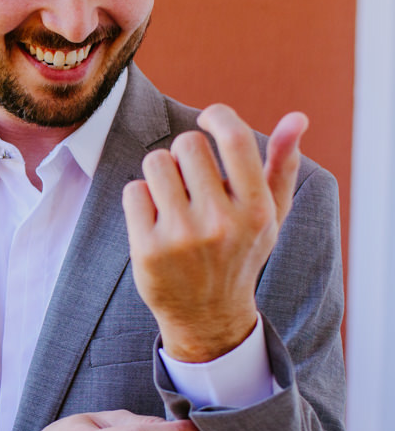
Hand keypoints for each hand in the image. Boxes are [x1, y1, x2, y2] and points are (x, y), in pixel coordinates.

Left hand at [122, 106, 305, 361]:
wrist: (207, 314)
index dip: (218, 116)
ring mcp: (182, 236)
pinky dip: (140, 198)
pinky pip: (134, 190)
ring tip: (171, 197)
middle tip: (189, 180)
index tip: (207, 118)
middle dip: (185, 154)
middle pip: (187, 144)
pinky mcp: (147, 248)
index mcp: (256, 210)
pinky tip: (154, 219)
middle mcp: (220, 222)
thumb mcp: (270, 216)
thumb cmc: (239, 253)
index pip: (236, 139)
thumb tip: (296, 118)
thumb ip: (282, 166)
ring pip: (156, 162)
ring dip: (160, 172)